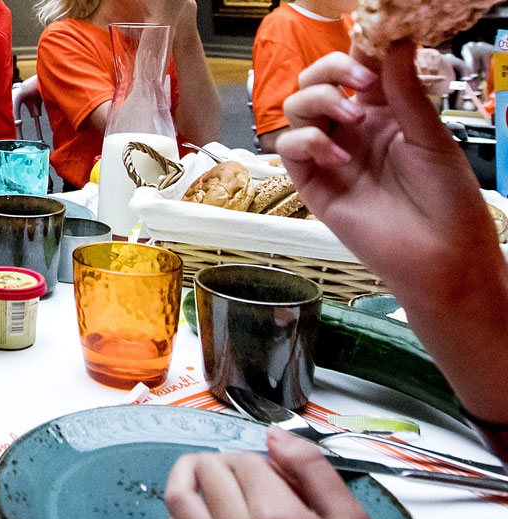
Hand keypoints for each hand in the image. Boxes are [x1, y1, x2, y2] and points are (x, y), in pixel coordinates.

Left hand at [164, 428, 410, 518]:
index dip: (256, 454)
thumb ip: (314, 471)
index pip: (243, 460)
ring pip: (178, 505)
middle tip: (238, 469)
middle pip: (206, 474)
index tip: (270, 467)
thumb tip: (278, 436)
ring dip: (186, 481)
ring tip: (201, 476)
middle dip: (220, 461)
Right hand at [276, 44, 499, 309]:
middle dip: (329, 72)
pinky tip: (339, 156)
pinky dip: (307, 143)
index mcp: (385, 114)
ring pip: (295, 111)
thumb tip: (393, 44)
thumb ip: (405, 92)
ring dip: (318, 102)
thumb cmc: (448, 201)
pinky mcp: (313, 185)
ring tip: (351, 118)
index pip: (356, 71)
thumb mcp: (432, 137)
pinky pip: (289, 150)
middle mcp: (352, 131)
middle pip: (315, 83)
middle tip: (358, 82)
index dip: (355, 55)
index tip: (370, 54)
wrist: (440, 256)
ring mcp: (330, 157)